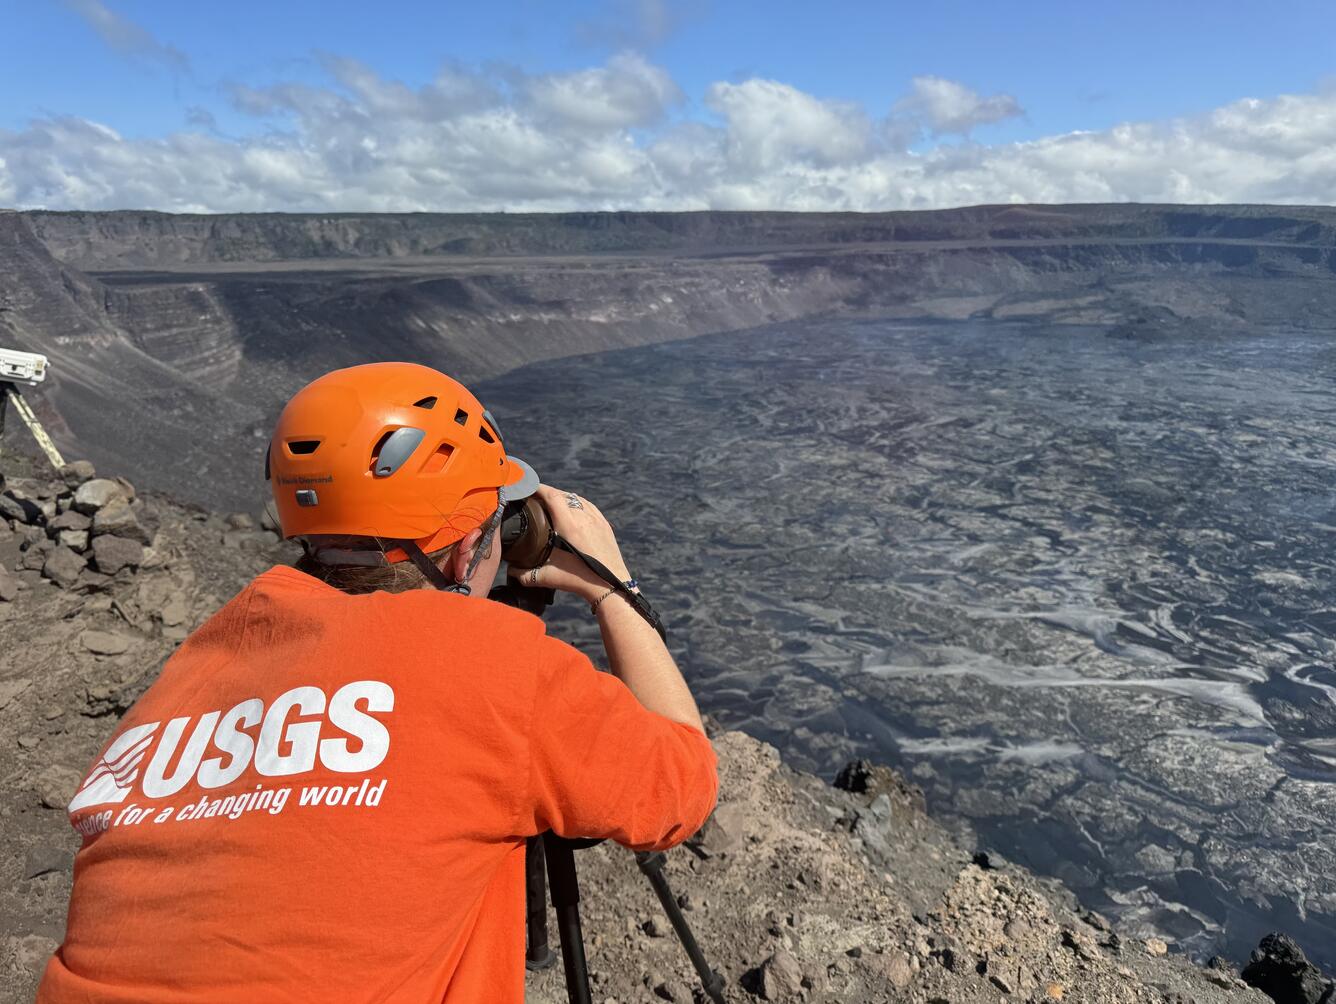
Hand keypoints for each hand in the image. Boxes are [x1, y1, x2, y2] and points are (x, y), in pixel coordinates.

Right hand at [507, 485, 632, 602]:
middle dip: (548, 493)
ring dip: (563, 497)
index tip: (527, 487)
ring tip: (551, 503)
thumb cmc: (580, 580)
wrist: (612, 586)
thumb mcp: (550, 577)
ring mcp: (596, 519)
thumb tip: (511, 572)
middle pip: (563, 495)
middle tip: (535, 497)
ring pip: (576, 499)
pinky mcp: (605, 525)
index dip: (538, 488)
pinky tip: (572, 509)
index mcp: (569, 525)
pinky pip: (589, 506)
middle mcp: (583, 517)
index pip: (552, 496)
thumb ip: (526, 575)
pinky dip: (577, 503)